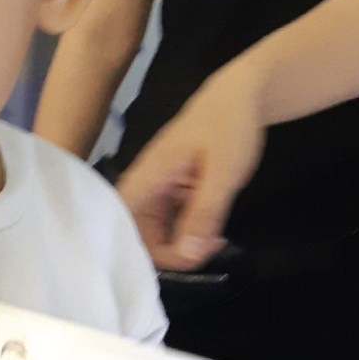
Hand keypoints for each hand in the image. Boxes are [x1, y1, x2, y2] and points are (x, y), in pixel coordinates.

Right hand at [118, 65, 265, 270]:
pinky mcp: (171, 196)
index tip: (172, 263)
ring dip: (180, 248)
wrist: (242, 96)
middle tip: (207, 251)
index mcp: (145, 179)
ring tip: (214, 242)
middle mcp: (143, 189)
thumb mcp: (222, 173)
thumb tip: (189, 256)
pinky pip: (170, 226)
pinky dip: (188, 236)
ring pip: (154, 235)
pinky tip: (212, 234)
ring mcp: (157, 193)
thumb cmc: (228, 127)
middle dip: (168, 255)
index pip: (117, 224)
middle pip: (135, 236)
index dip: (130, 252)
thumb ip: (204, 213)